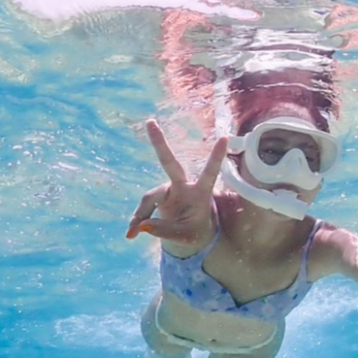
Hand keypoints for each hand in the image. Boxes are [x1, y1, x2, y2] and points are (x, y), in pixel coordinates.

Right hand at [125, 120, 227, 245]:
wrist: (190, 236)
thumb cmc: (194, 233)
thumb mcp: (184, 236)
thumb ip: (164, 231)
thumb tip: (141, 226)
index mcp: (200, 193)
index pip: (210, 173)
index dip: (216, 157)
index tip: (225, 138)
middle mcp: (183, 186)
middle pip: (170, 163)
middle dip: (159, 143)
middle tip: (150, 122)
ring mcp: (169, 190)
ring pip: (150, 197)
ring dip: (141, 215)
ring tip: (132, 234)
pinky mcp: (158, 196)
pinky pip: (144, 208)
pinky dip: (137, 220)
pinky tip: (131, 234)